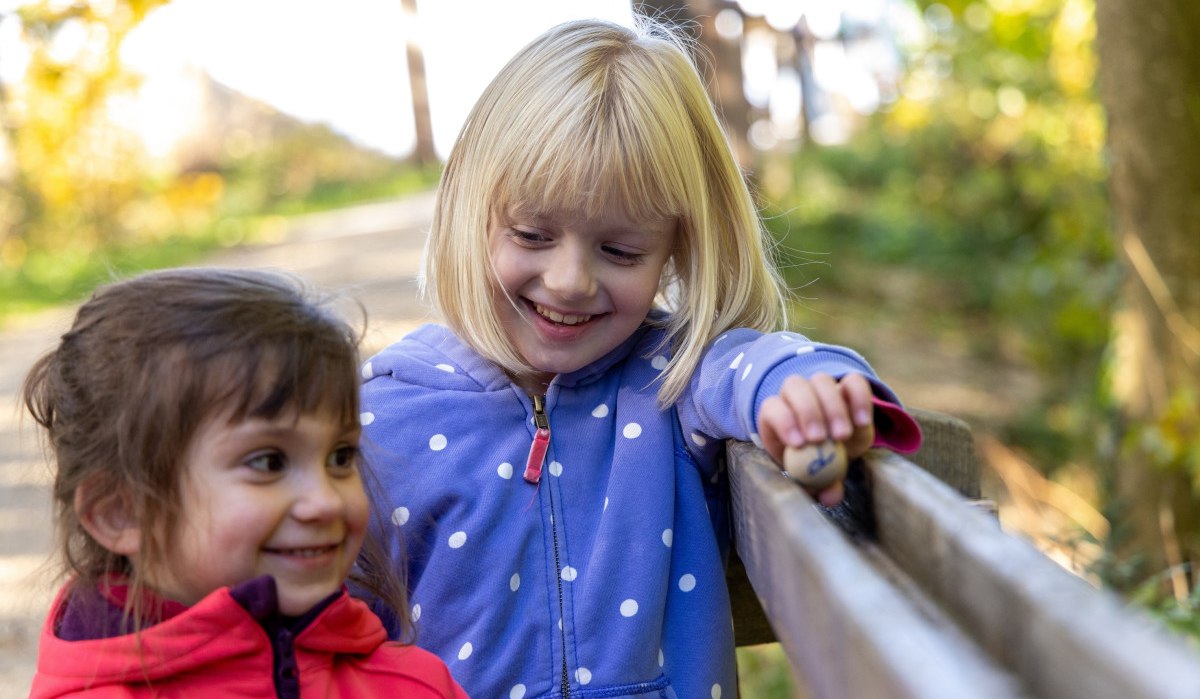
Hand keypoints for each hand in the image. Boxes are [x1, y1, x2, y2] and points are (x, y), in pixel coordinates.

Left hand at [756, 372, 875, 505]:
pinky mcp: (848, 386)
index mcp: (776, 414)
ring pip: (822, 381)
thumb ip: (819, 485)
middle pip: (795, 387)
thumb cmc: (813, 464)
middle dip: (808, 412)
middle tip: (821, 439)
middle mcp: (795, 394)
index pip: (773, 407)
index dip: (783, 421)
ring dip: (832, 407)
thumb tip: (829, 496)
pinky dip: (859, 399)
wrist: (834, 448)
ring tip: (841, 436)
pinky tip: (862, 422)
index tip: (799, 444)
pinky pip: (854, 381)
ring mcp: (821, 387)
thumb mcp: (812, 477)